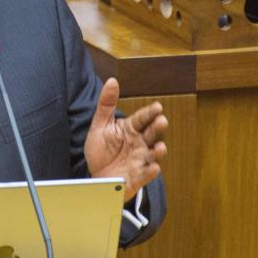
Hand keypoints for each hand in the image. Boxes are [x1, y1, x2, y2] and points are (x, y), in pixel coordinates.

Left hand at [84, 78, 167, 201]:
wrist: (95, 176)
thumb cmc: (101, 150)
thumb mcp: (100, 125)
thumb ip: (106, 104)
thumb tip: (112, 81)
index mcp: (131, 129)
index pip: (142, 118)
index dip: (150, 113)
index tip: (157, 107)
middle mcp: (140, 143)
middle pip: (151, 134)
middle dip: (157, 128)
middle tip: (162, 121)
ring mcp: (141, 160)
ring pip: (153, 154)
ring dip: (159, 150)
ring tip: (160, 146)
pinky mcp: (138, 176)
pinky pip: (147, 173)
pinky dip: (151, 171)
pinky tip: (154, 167)